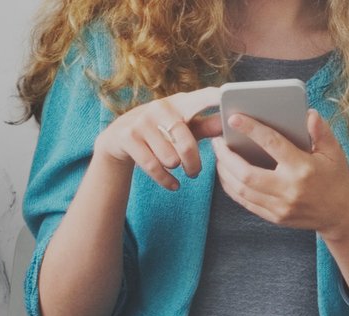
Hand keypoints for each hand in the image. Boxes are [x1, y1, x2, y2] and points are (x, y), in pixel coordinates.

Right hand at [93, 87, 221, 191]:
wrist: (119, 138)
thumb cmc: (161, 131)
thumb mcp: (184, 126)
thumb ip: (207, 126)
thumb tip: (229, 124)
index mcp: (180, 102)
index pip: (203, 97)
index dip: (216, 98)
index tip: (229, 97)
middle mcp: (160, 107)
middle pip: (187, 143)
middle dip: (193, 164)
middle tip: (195, 172)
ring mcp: (142, 121)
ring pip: (170, 159)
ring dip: (176, 169)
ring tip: (175, 168)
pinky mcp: (127, 136)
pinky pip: (154, 167)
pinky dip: (166, 180)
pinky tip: (173, 184)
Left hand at [212, 112, 348, 238]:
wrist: (343, 215)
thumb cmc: (336, 178)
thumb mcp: (334, 153)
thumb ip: (321, 132)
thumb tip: (308, 114)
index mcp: (303, 169)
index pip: (272, 145)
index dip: (251, 129)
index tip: (233, 118)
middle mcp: (290, 190)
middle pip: (247, 174)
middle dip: (226, 156)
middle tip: (217, 141)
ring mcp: (281, 207)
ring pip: (242, 190)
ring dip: (225, 172)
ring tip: (219, 156)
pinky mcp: (276, 217)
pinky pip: (246, 202)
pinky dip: (232, 188)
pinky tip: (227, 174)